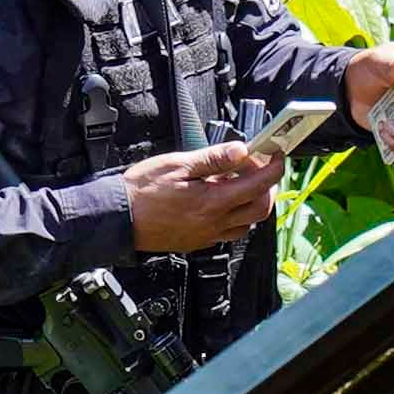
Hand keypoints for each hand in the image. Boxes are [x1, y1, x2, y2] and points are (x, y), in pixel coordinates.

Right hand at [122, 143, 284, 255]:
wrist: (117, 219)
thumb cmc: (141, 192)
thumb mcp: (178, 164)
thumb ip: (213, 159)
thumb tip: (240, 151)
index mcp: (213, 202)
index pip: (259, 185)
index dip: (273, 168)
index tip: (276, 155)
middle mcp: (215, 223)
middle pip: (260, 209)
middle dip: (267, 187)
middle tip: (259, 168)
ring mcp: (207, 236)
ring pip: (246, 223)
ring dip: (251, 203)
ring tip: (237, 182)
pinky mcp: (198, 242)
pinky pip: (228, 232)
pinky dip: (235, 216)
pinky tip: (221, 201)